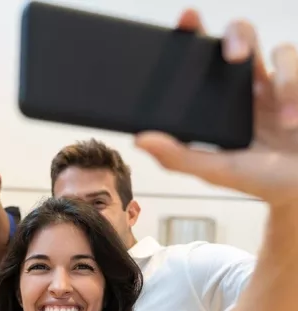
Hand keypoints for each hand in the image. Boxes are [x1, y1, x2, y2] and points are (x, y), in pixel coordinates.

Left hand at [135, 10, 297, 207]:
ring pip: (282, 51)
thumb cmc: (257, 179)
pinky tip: (293, 121)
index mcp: (220, 100)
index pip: (203, 58)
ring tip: (286, 121)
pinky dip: (297, 92)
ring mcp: (281, 84)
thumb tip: (139, 140)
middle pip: (242, 35)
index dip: (195, 34)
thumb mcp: (214, 170)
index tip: (186, 19)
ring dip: (285, 81)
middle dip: (239, 35)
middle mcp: (249, 86)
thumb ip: (178, 156)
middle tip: (234, 56)